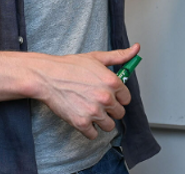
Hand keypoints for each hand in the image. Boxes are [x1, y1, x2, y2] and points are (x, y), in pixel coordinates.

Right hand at [0, 43, 140, 139]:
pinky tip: (83, 118)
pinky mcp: (81, 123)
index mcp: (112, 82)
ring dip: (101, 121)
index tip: (109, 96)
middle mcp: (106, 98)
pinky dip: (89, 130)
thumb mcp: (97, 57)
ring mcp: (94, 112)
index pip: (126, 98)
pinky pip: (93, 135)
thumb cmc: (70, 66)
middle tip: (97, 102)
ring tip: (90, 110)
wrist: (48, 77)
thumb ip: (119, 56)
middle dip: (110, 109)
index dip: (117, 97)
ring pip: (108, 126)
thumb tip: (136, 48)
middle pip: (119, 113)